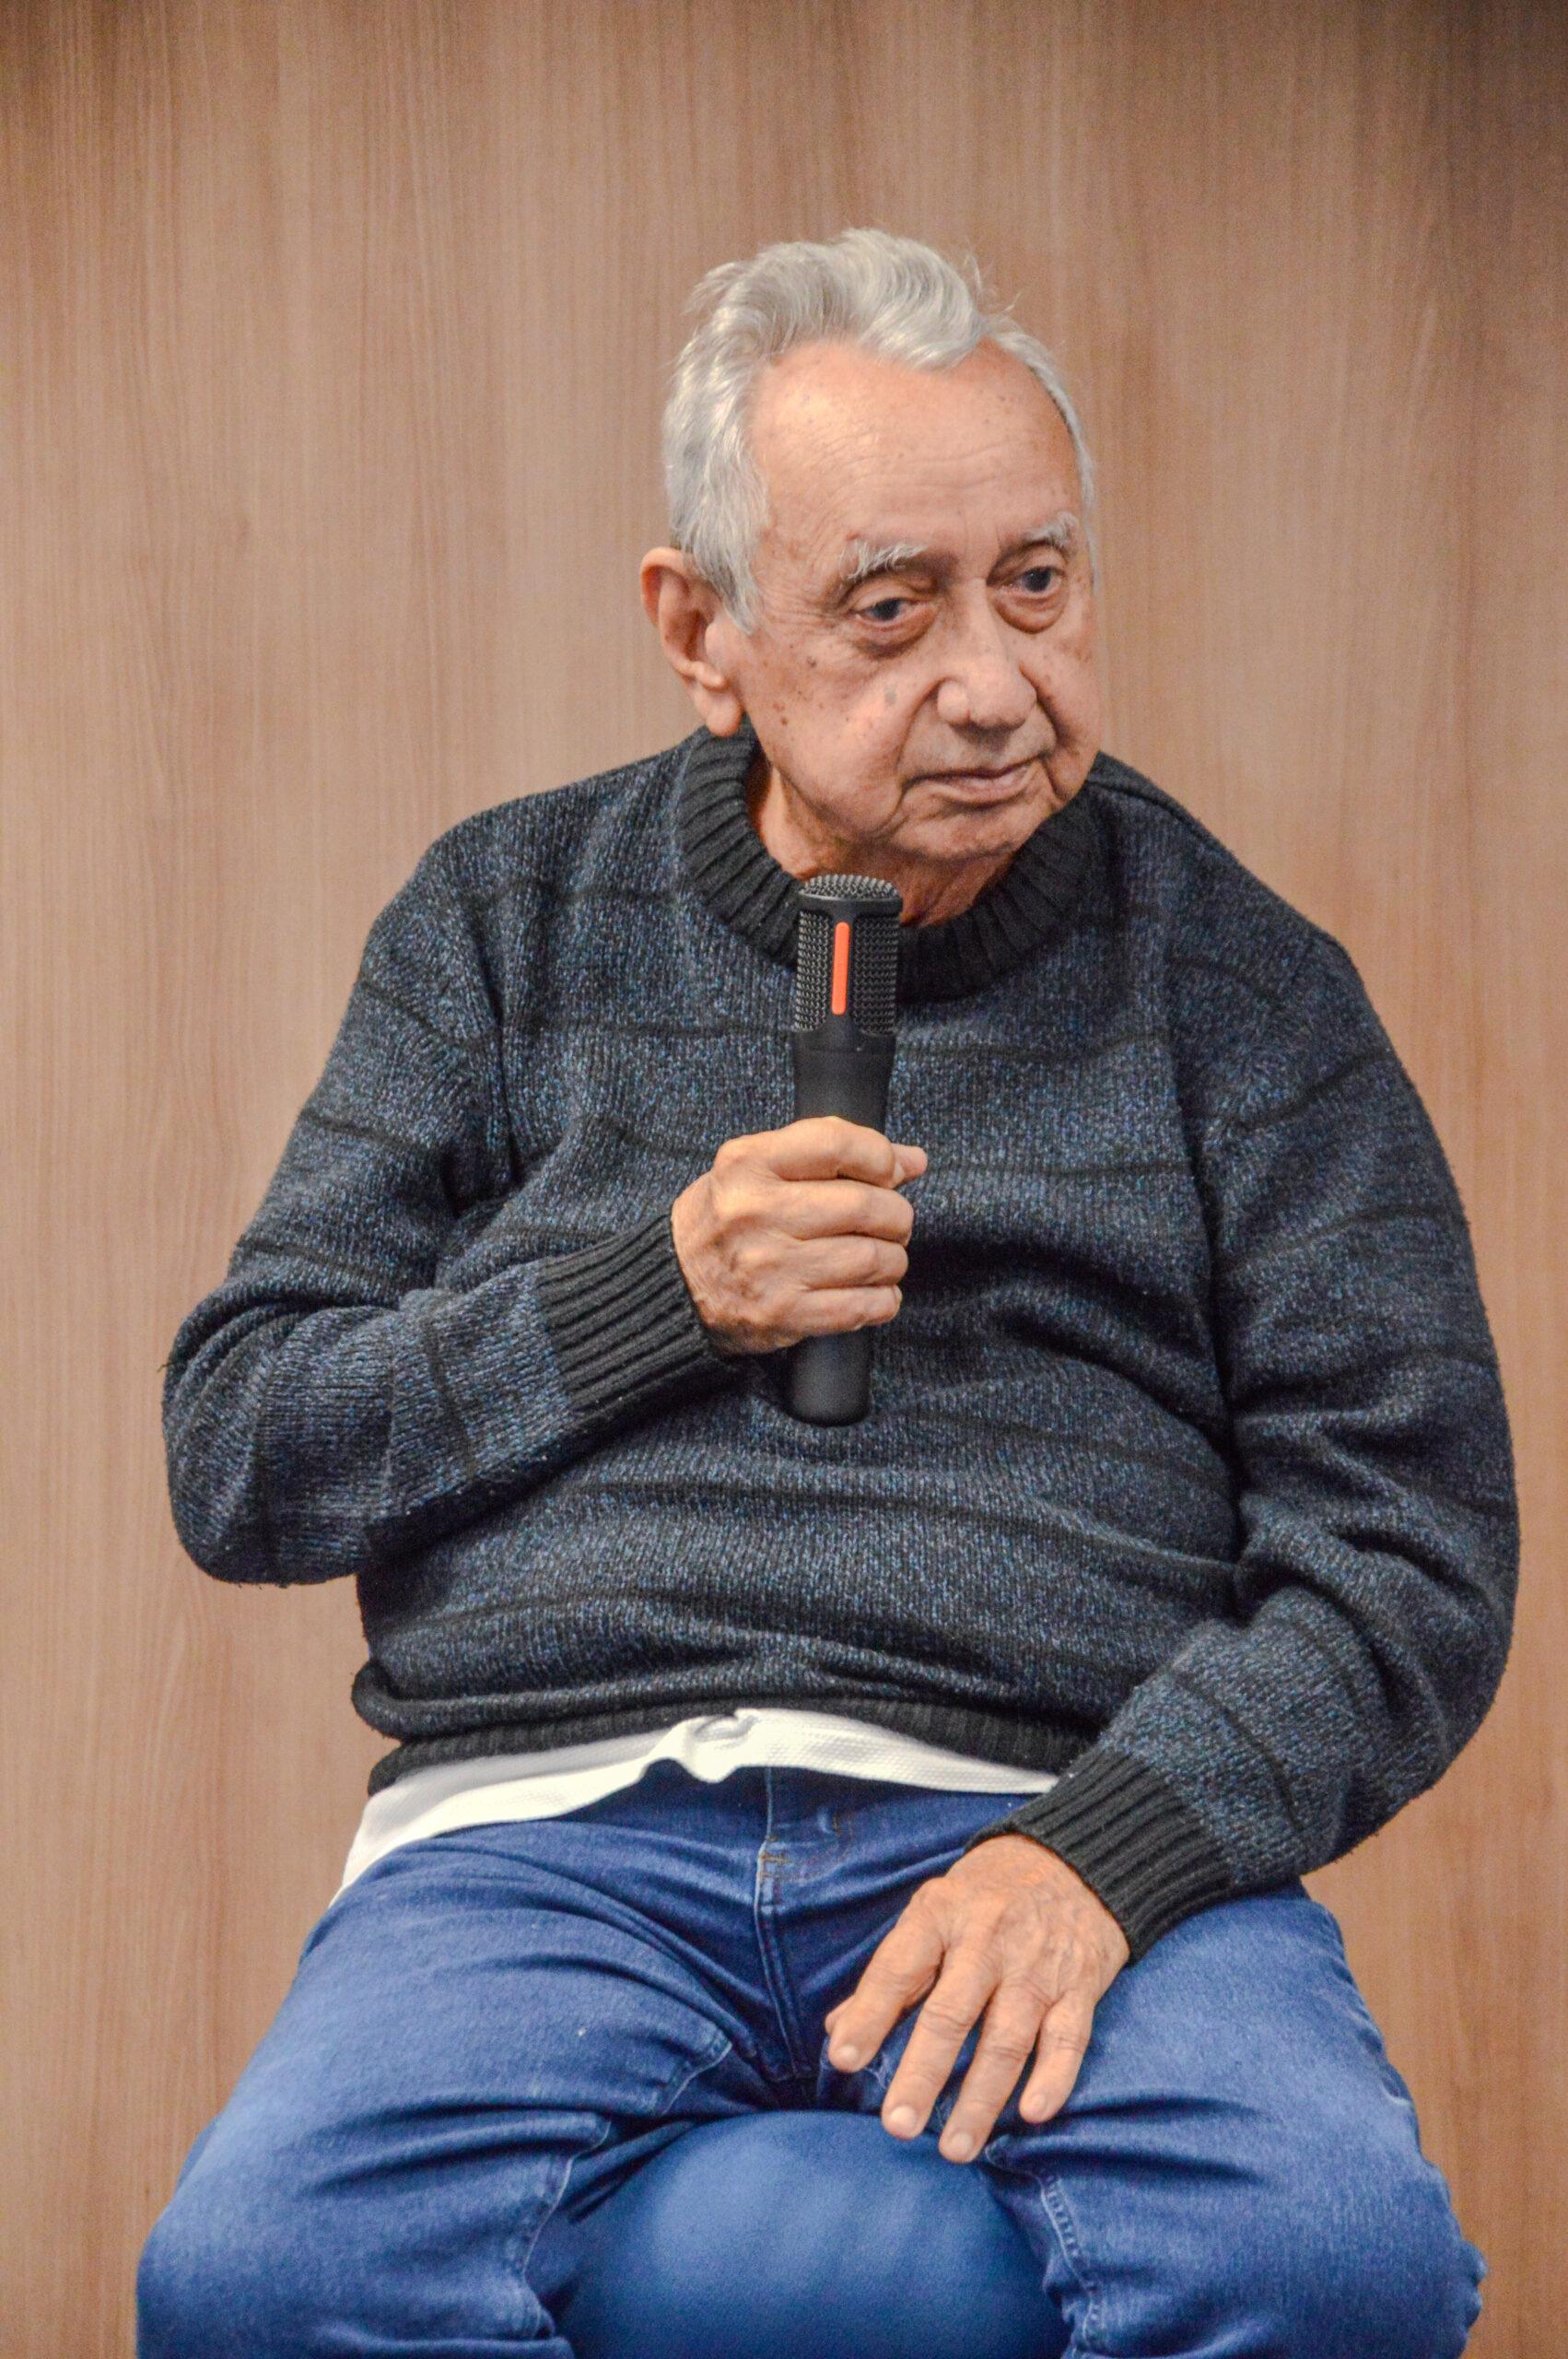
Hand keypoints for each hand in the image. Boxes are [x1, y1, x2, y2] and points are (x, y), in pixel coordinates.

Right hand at [669, 1116, 927, 1356]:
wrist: (673, 1284)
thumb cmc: (727, 1219)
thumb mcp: (759, 1168)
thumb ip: (830, 1155)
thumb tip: (913, 1160)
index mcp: (747, 1164)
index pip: (838, 1144)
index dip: (881, 1156)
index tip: (890, 1171)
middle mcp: (755, 1212)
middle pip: (866, 1205)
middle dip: (896, 1216)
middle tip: (891, 1223)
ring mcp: (769, 1267)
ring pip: (872, 1259)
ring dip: (893, 1260)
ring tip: (882, 1258)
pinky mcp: (782, 1314)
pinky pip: (861, 1306)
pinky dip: (883, 1300)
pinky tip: (876, 1292)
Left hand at [823, 1834, 1130, 2163]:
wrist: (1075, 1861)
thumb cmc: (988, 1895)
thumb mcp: (934, 1911)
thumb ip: (893, 1971)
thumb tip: (838, 2031)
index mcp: (941, 1915)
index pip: (899, 1967)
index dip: (870, 2014)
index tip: (843, 2060)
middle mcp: (988, 1939)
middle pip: (951, 2013)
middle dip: (923, 2072)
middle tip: (898, 2126)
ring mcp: (1037, 1965)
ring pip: (1006, 2038)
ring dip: (981, 2098)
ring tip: (955, 2148)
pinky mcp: (1080, 1985)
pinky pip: (1068, 2038)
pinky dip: (1053, 2078)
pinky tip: (1032, 2114)